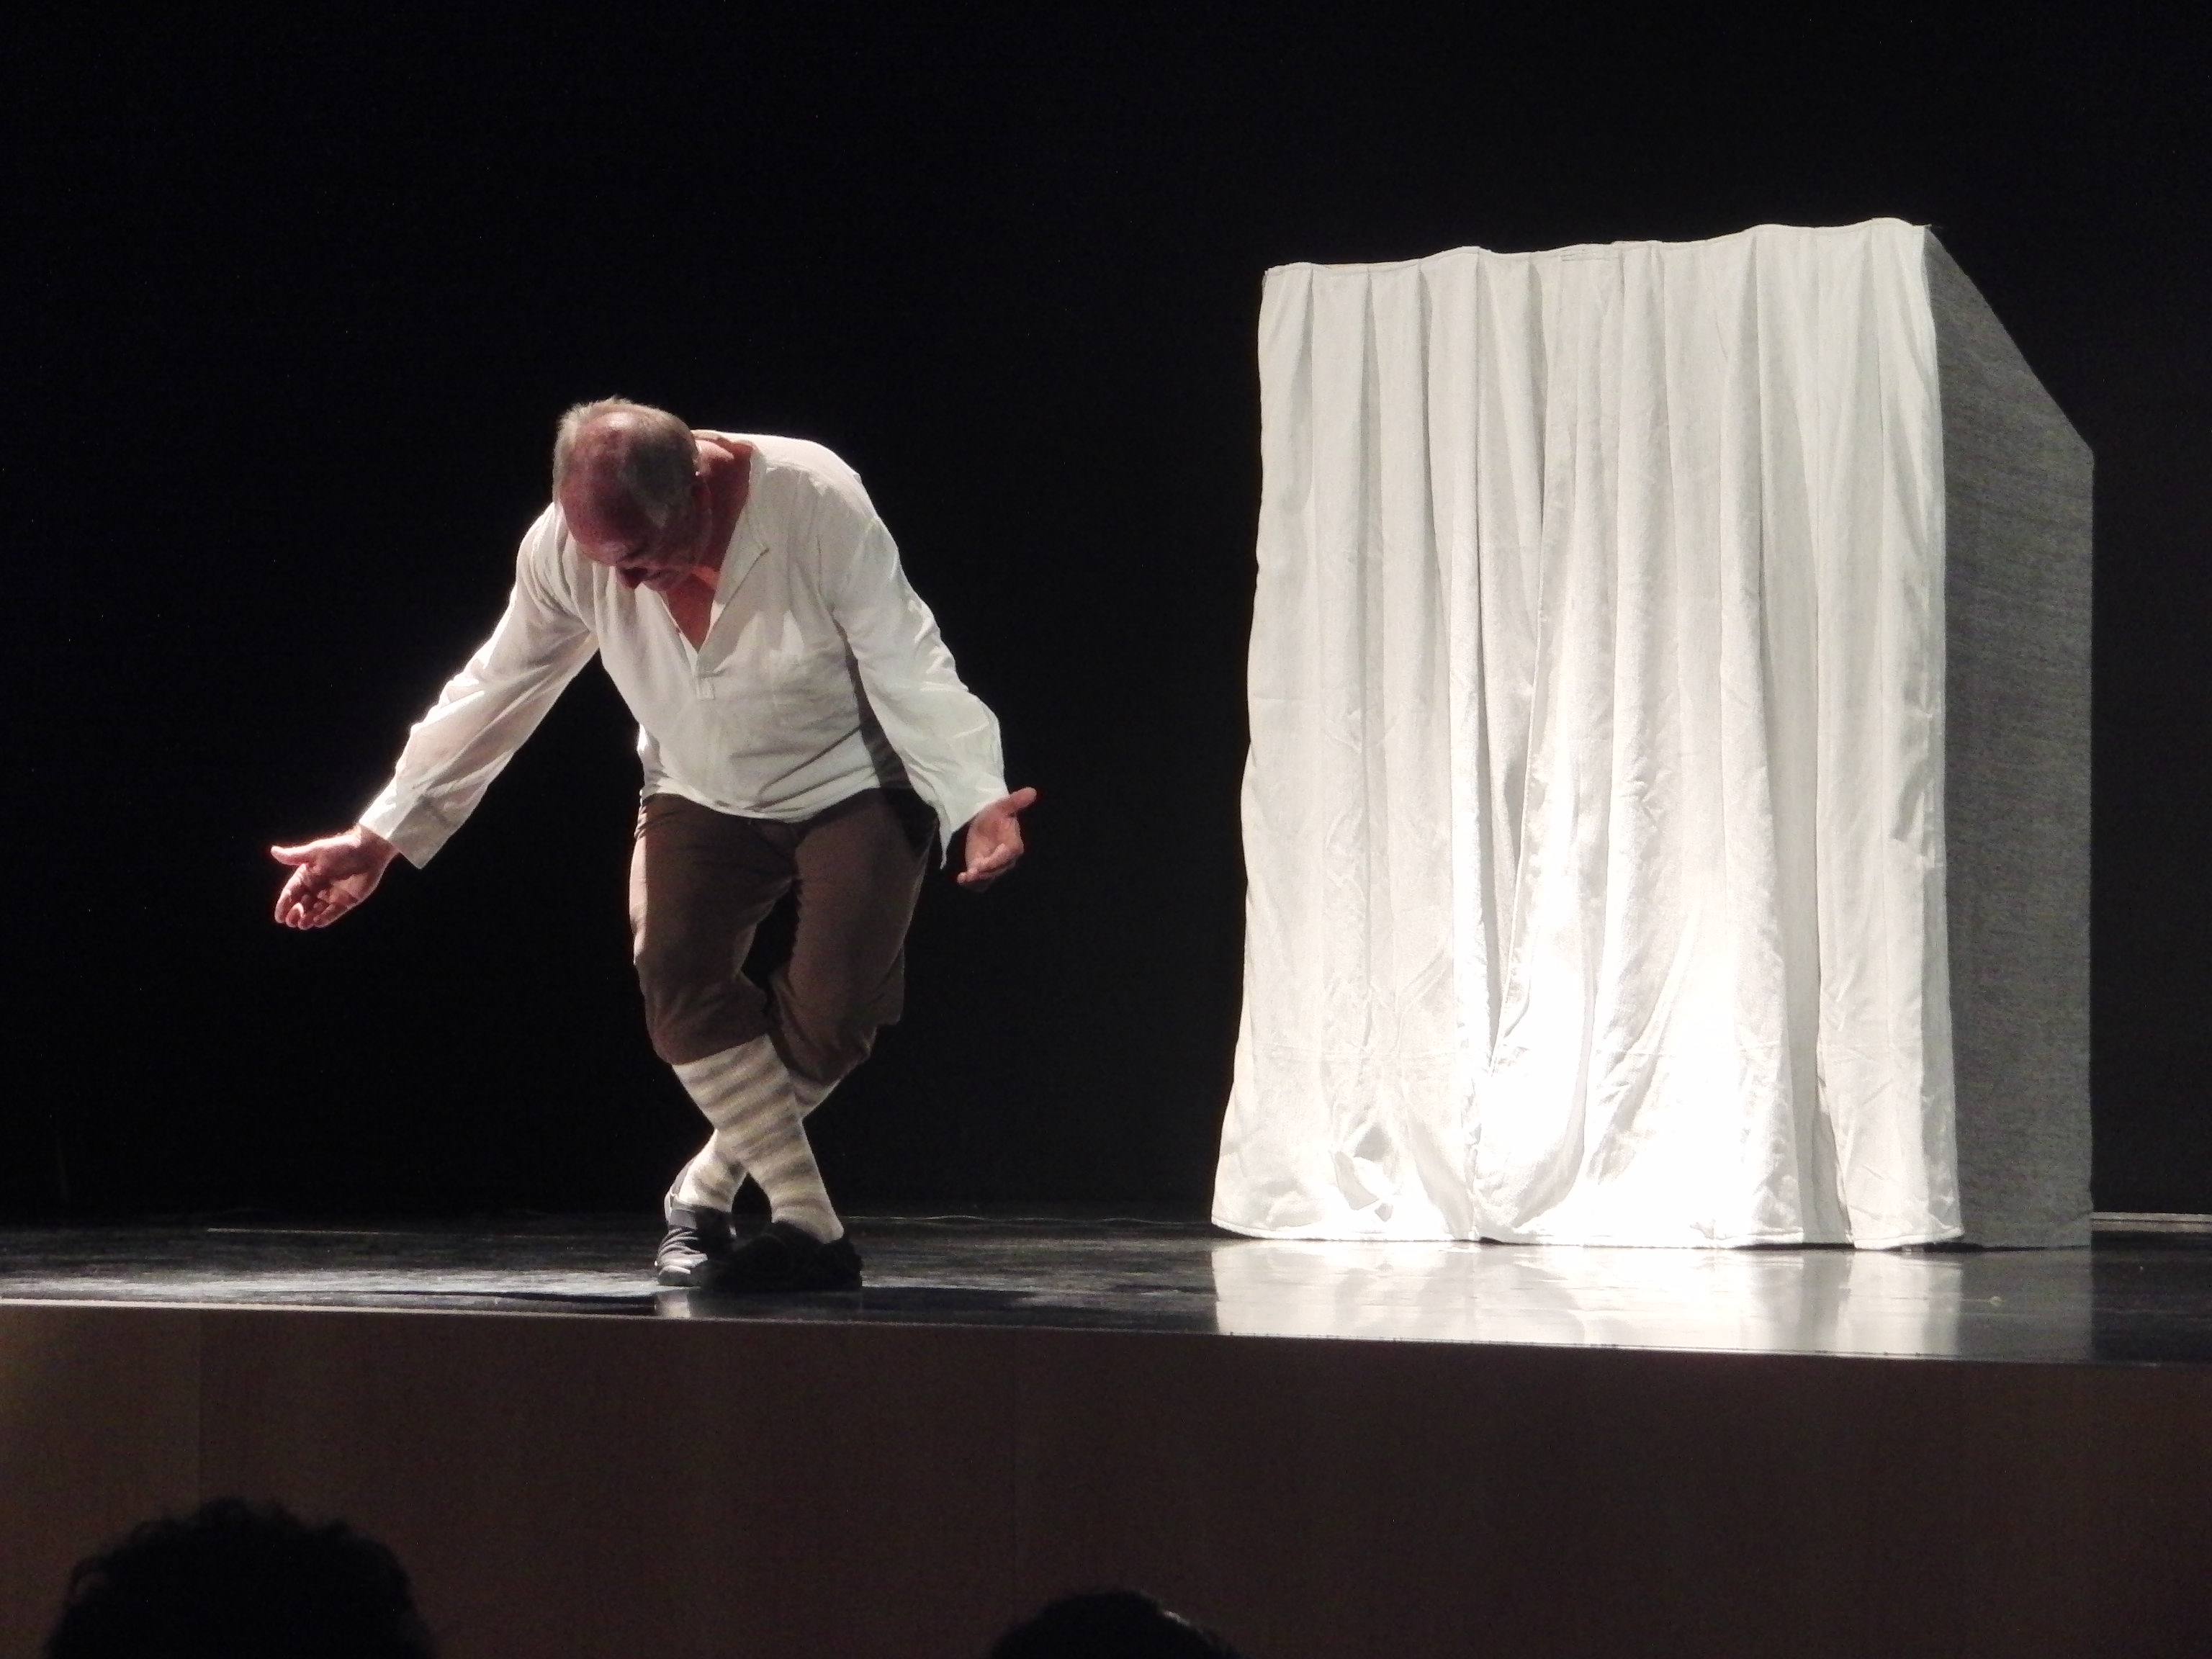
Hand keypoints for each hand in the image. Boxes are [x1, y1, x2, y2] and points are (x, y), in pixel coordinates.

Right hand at [270, 825, 399, 928]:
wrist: (368, 850)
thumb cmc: (340, 848)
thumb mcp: (316, 852)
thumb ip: (295, 856)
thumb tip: (273, 851)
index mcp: (307, 875)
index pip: (292, 892)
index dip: (284, 904)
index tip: (279, 917)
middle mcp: (317, 887)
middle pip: (302, 904)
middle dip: (295, 914)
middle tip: (291, 921)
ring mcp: (331, 895)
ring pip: (315, 911)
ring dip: (308, 918)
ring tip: (302, 924)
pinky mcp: (346, 901)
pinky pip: (333, 913)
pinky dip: (325, 918)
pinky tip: (317, 922)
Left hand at [957, 787, 1036, 889]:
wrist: (984, 823)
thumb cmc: (995, 815)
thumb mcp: (1002, 806)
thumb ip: (1015, 802)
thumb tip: (1032, 791)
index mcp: (1013, 846)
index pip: (1006, 856)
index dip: (994, 861)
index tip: (980, 864)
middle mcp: (1006, 860)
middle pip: (996, 870)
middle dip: (983, 873)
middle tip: (970, 873)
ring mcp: (994, 867)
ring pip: (988, 879)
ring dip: (976, 881)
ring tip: (964, 878)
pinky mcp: (983, 871)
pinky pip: (980, 882)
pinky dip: (971, 884)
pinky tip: (961, 879)